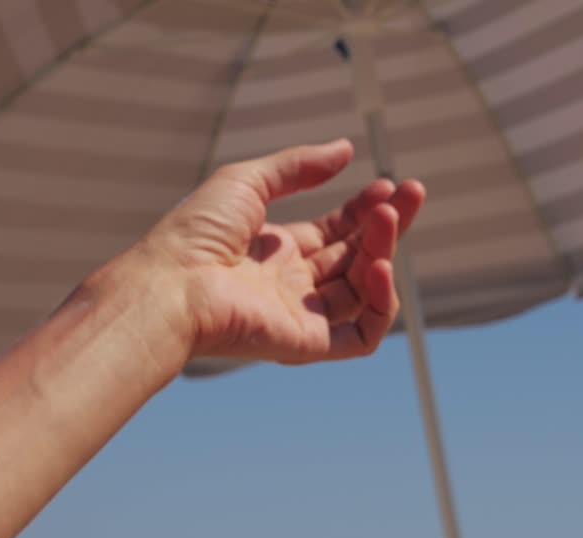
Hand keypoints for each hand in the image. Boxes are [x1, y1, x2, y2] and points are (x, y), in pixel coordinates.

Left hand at [142, 139, 424, 362]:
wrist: (172, 283)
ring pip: (365, 291)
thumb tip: (344, 148)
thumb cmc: (195, 233)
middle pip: (356, 257)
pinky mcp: (307, 344)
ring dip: (384, 252)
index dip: (364, 209)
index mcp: (276, 250)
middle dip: (387, 224)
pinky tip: (381, 267)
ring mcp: (301, 315)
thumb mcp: (247, 181)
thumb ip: (297, 166)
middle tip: (410, 191)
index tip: (388, 185)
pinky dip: (382, 305)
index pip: (336, 232)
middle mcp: (291, 284)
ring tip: (386, 218)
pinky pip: (362, 335)